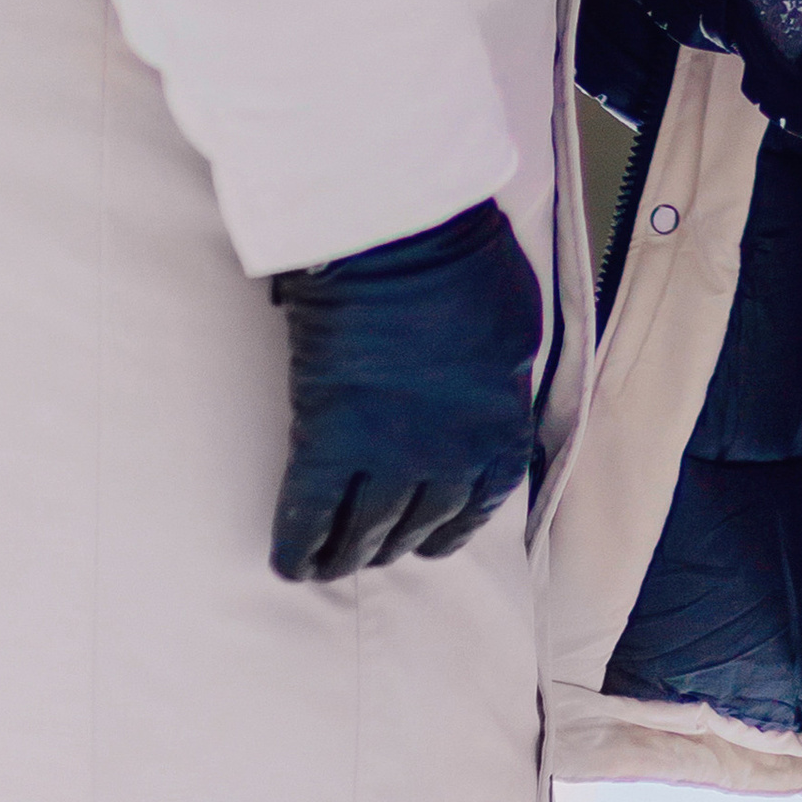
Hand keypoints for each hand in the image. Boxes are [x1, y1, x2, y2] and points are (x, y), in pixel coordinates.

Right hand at [268, 201, 541, 581]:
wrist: (405, 236)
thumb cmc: (467, 257)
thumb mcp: (514, 320)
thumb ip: (503, 370)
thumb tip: (492, 386)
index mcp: (500, 422)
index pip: (483, 500)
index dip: (456, 527)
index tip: (437, 541)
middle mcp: (451, 454)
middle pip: (424, 521)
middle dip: (400, 543)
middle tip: (378, 551)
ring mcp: (388, 452)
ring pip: (368, 527)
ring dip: (350, 553)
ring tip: (332, 566)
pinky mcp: (330, 438)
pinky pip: (310, 510)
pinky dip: (298, 542)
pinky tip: (287, 563)